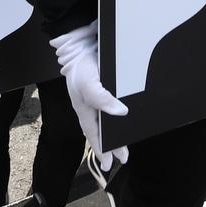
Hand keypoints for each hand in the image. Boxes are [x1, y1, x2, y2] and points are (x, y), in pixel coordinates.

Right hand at [51, 20, 128, 169]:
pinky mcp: (108, 86)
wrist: (81, 42)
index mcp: (85, 109)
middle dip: (112, 144)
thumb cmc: (79, 66)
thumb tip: (121, 113)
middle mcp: (92, 105)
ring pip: (108, 119)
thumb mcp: (88, 84)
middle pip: (103, 130)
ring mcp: (99, 96)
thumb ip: (103, 100)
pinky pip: (113, 104)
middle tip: (123, 159)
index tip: (108, 165)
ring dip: (117, 132)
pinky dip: (119, 115)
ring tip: (125, 144)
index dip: (101, 149)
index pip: (94, 134)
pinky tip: (126, 117)